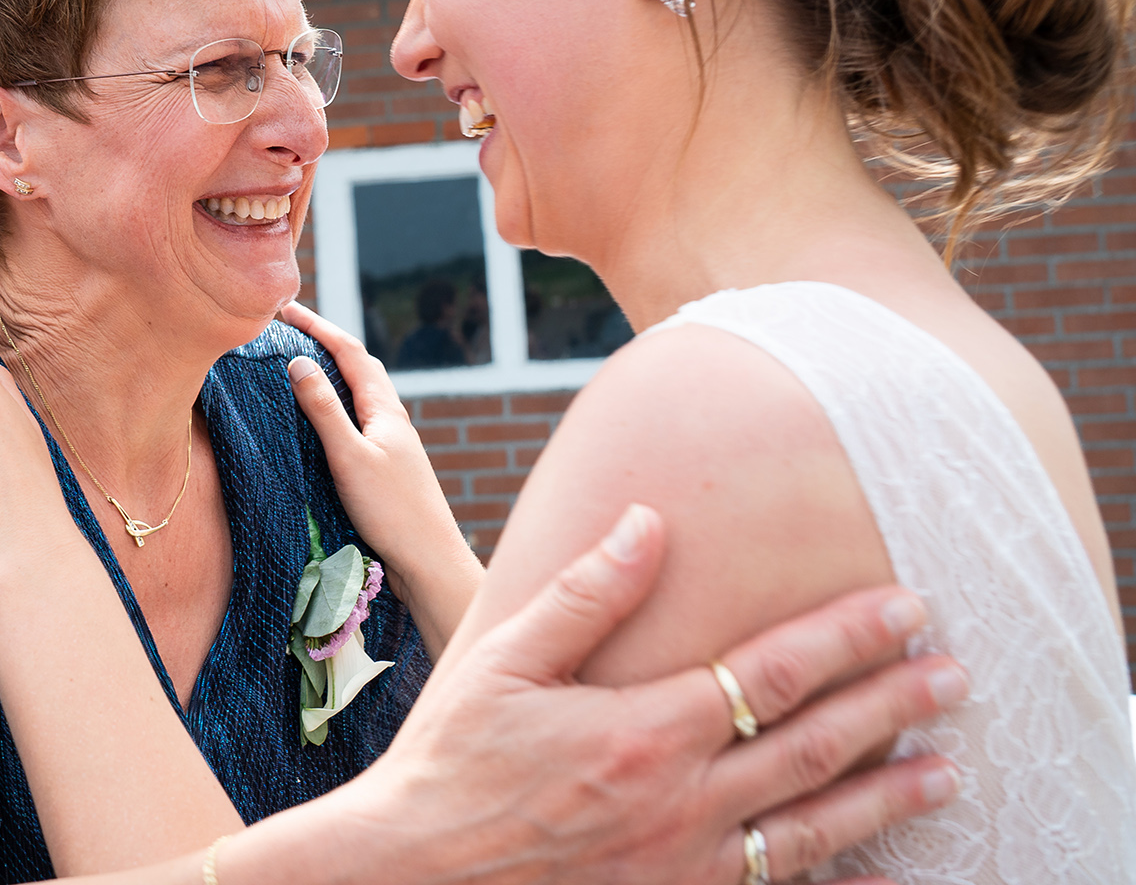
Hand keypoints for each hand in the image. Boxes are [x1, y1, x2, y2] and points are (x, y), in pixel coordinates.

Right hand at [226, 504, 964, 884]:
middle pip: (814, 748)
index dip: (847, 638)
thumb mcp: (505, 660)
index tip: (906, 607)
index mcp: (646, 732)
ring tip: (947, 771)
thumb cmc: (452, 761)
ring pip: (814, 830)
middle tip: (957, 675)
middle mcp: (682, 803)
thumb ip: (586, 594)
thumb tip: (650, 523)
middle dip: (893, 706)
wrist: (415, 874)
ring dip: (886, 795)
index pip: (773, 674)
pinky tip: (885, 881)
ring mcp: (686, 866)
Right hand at [280, 301, 482, 653]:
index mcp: (384, 409)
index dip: (317, 326)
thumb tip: (298, 362)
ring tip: (303, 361)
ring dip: (333, 370)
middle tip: (291, 326)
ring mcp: (392, 442)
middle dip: (326, 340)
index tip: (285, 308)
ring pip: (360, 392)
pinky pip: (359, 417)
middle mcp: (392, 418)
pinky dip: (337, 402)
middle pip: (358, 365)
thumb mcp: (349, 456)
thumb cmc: (391, 511)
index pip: (349, 352)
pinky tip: (325, 419)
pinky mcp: (387, 465)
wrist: (429, 561)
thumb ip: (324, 410)